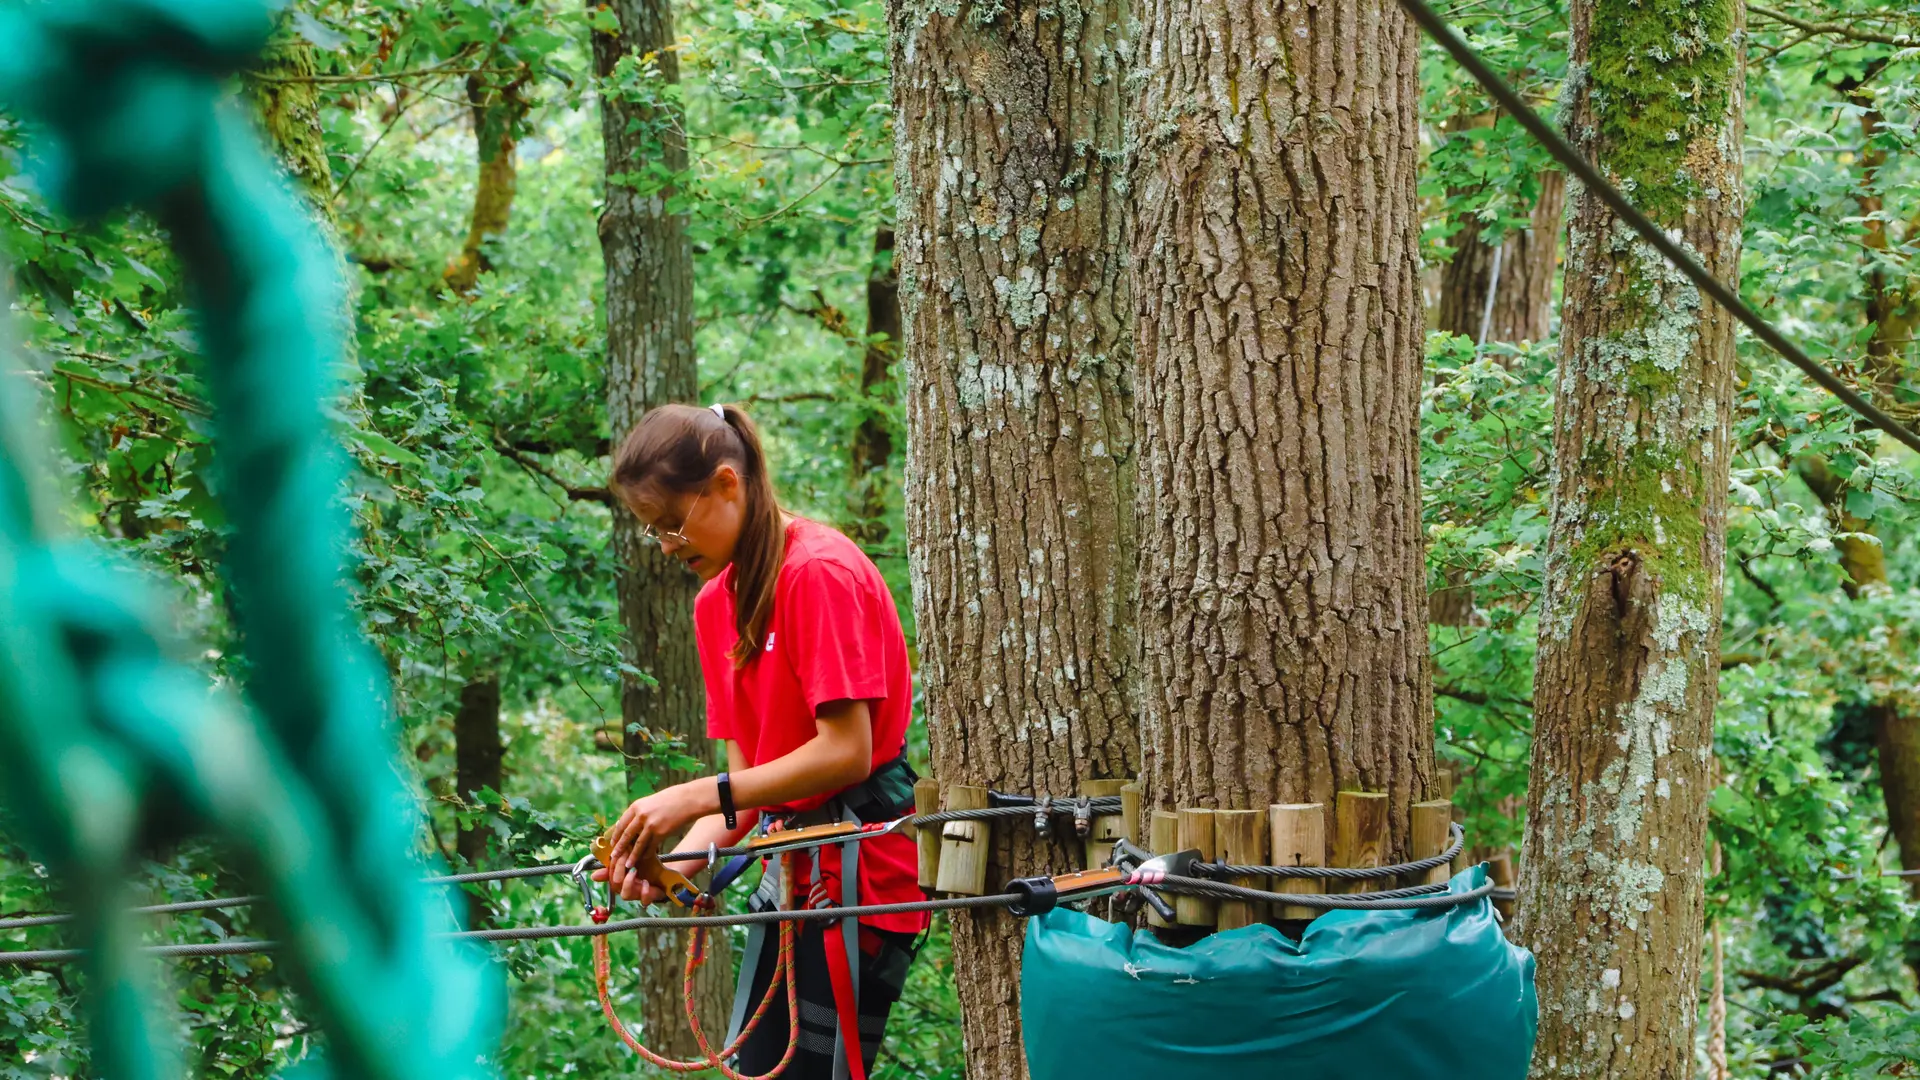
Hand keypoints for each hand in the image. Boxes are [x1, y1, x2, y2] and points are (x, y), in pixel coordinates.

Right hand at [592, 861, 668, 904]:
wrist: (666, 874)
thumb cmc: (648, 865)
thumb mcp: (634, 859)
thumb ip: (620, 860)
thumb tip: (594, 873)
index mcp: (621, 881)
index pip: (610, 877)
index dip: (611, 868)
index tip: (616, 856)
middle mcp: (626, 890)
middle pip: (615, 886)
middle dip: (618, 873)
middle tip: (625, 863)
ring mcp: (637, 895)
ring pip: (625, 895)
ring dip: (628, 882)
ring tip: (634, 871)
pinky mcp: (649, 899)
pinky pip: (643, 901)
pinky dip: (644, 893)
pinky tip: (646, 883)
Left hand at [601, 780, 714, 901]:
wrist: (688, 799)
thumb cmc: (671, 799)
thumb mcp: (650, 802)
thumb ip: (640, 812)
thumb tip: (630, 824)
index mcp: (636, 806)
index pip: (621, 823)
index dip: (616, 835)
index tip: (613, 843)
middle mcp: (641, 815)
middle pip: (626, 835)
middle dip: (619, 848)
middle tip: (614, 857)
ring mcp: (650, 825)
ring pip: (637, 844)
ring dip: (631, 856)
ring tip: (627, 865)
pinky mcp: (660, 833)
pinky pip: (651, 847)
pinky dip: (646, 854)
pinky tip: (644, 859)